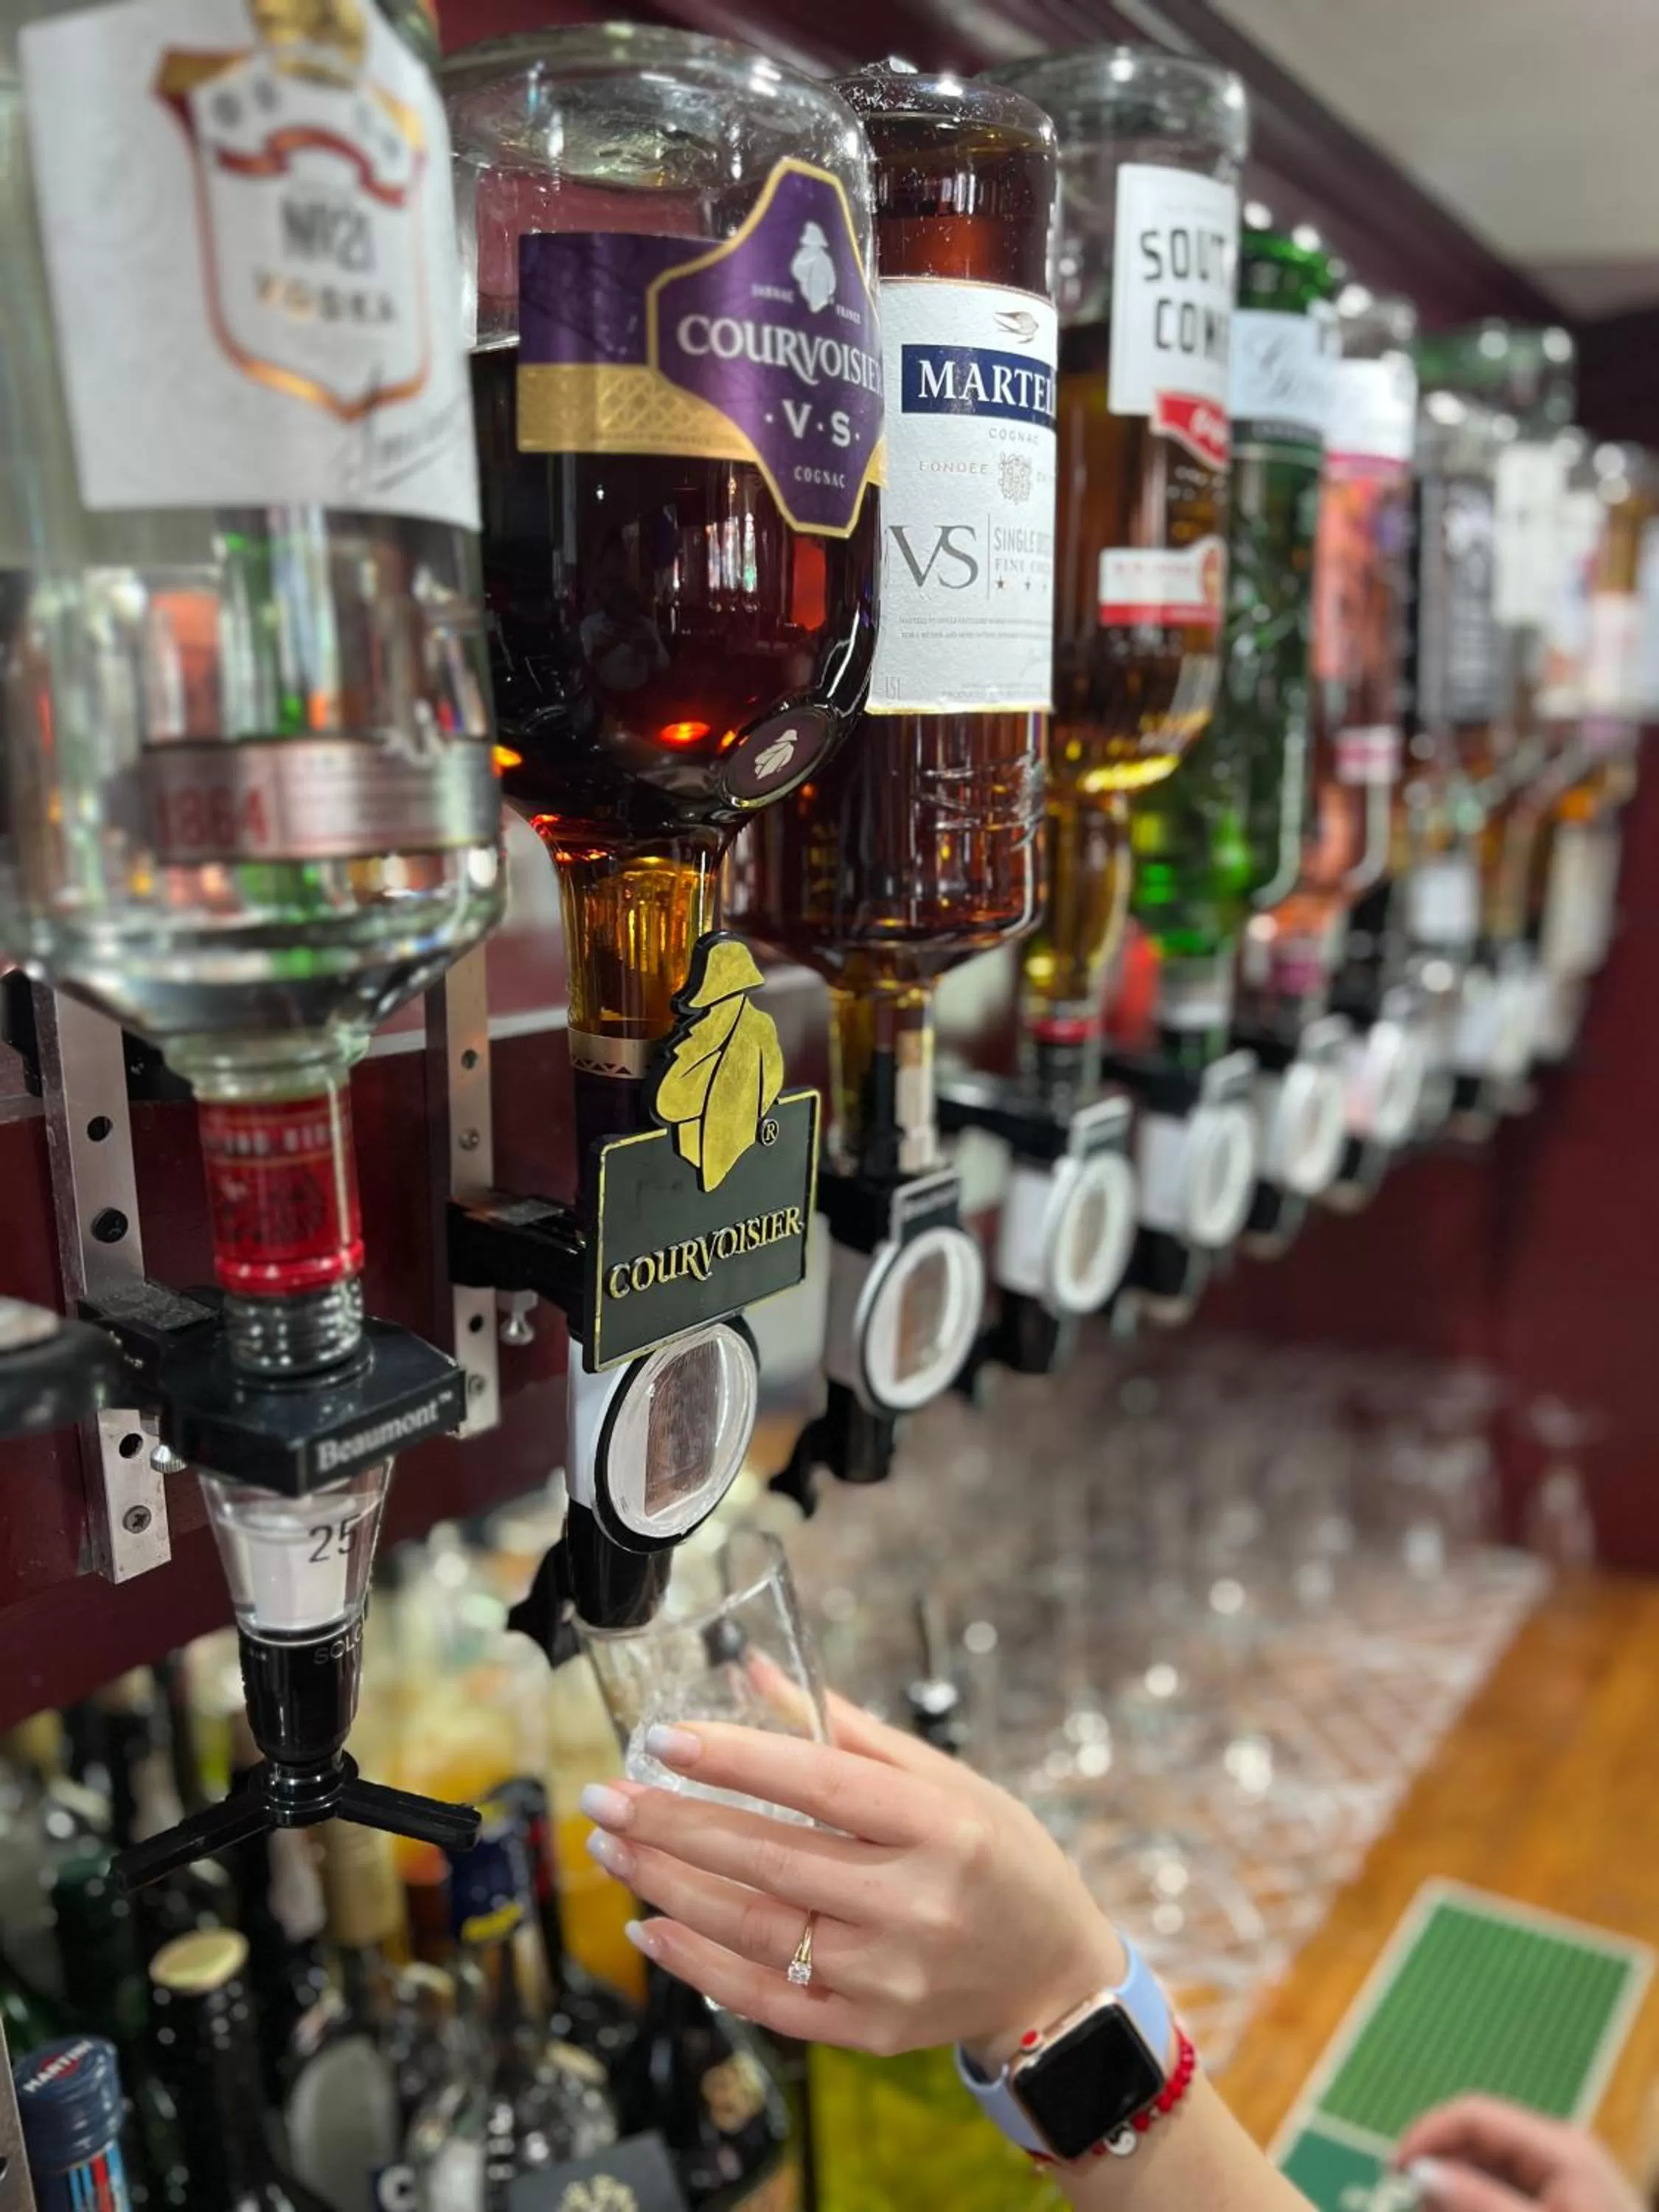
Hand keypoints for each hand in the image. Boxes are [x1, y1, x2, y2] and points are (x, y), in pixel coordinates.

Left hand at [579, 1690, 1125, 2063]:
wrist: (1052, 1976)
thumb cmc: (996, 1856)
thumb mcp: (944, 1779)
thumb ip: (845, 1730)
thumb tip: (753, 1671)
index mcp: (939, 1827)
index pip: (819, 1785)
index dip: (737, 1760)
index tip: (664, 1737)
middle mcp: (914, 1905)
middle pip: (771, 1859)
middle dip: (675, 1824)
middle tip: (608, 1795)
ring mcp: (889, 1977)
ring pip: (756, 1930)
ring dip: (671, 1886)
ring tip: (613, 1847)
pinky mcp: (869, 2031)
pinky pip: (767, 2001)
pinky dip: (700, 1966)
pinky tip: (649, 1928)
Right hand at [1398, 2097, 1644, 2211]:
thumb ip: (1479, 2202)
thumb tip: (1420, 2172)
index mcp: (1558, 2145)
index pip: (1473, 2113)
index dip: (1427, 2135)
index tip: (1394, 2171)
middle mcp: (1558, 2149)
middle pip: (1478, 2141)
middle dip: (1438, 2169)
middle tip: (1408, 2204)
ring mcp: (1562, 2174)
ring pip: (1486, 2167)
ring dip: (1454, 2187)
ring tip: (1429, 2211)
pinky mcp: (1561, 2199)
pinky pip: (1504, 2188)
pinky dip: (1476, 2201)